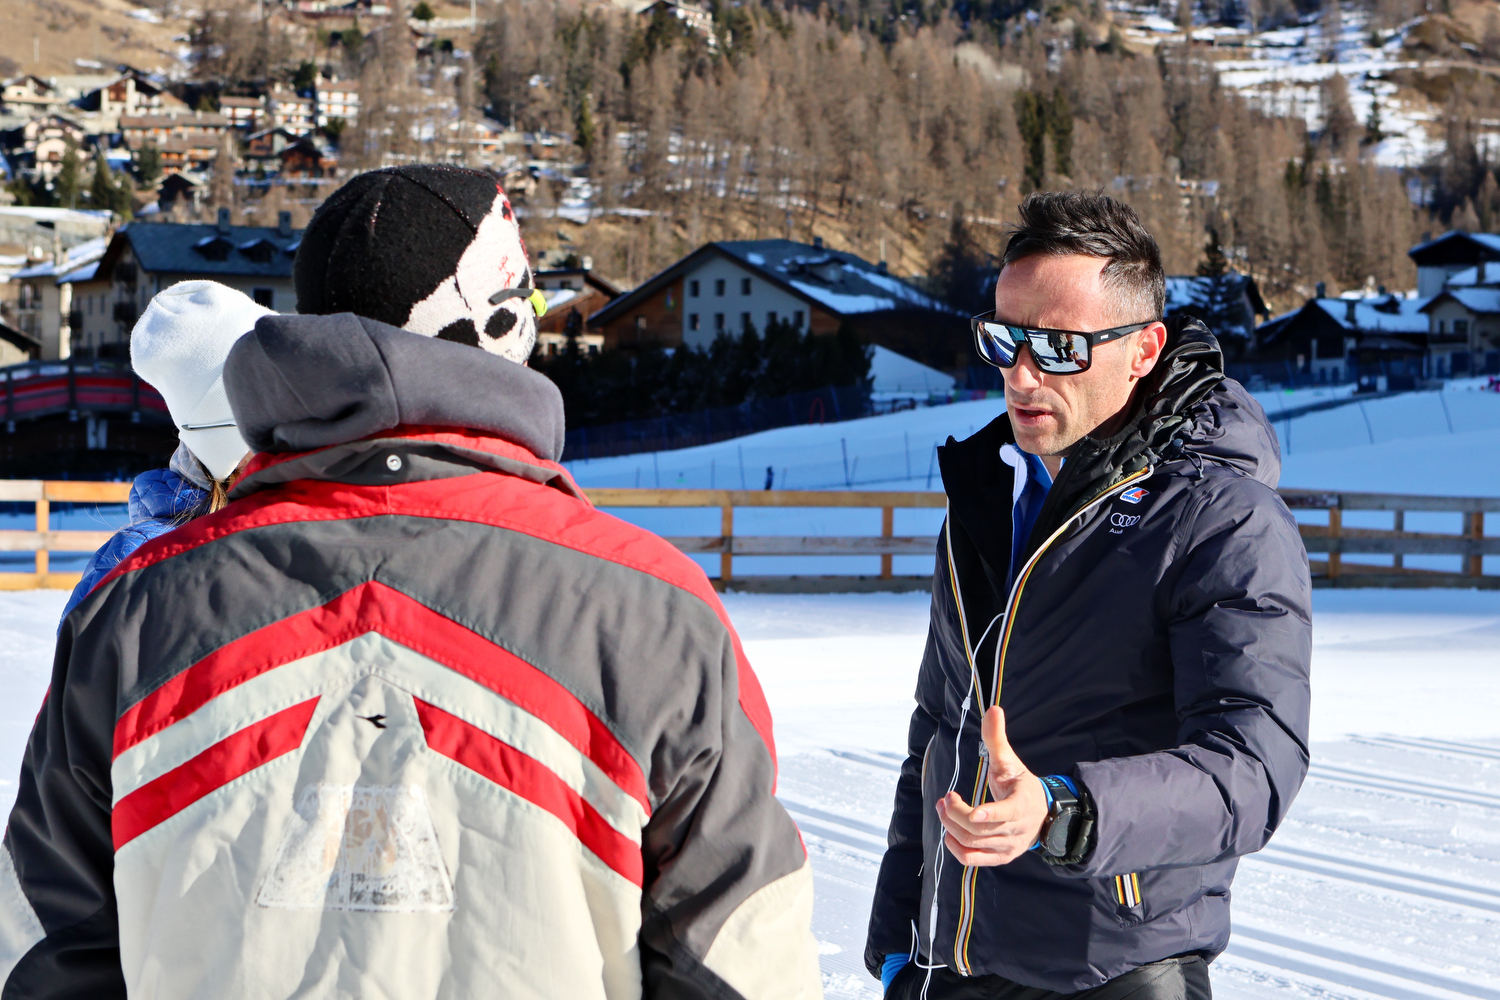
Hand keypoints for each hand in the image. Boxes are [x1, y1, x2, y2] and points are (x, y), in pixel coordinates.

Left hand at [935, 707, 1048, 865]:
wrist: (1042, 815)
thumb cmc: (1020, 785)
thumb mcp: (1010, 762)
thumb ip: (997, 739)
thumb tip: (993, 709)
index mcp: (1023, 804)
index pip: (1007, 812)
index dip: (990, 812)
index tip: (973, 811)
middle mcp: (1016, 830)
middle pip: (979, 827)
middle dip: (955, 812)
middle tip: (945, 797)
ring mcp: (1008, 847)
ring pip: (973, 842)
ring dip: (951, 826)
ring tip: (944, 807)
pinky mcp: (1000, 858)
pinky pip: (973, 859)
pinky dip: (956, 848)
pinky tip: (948, 833)